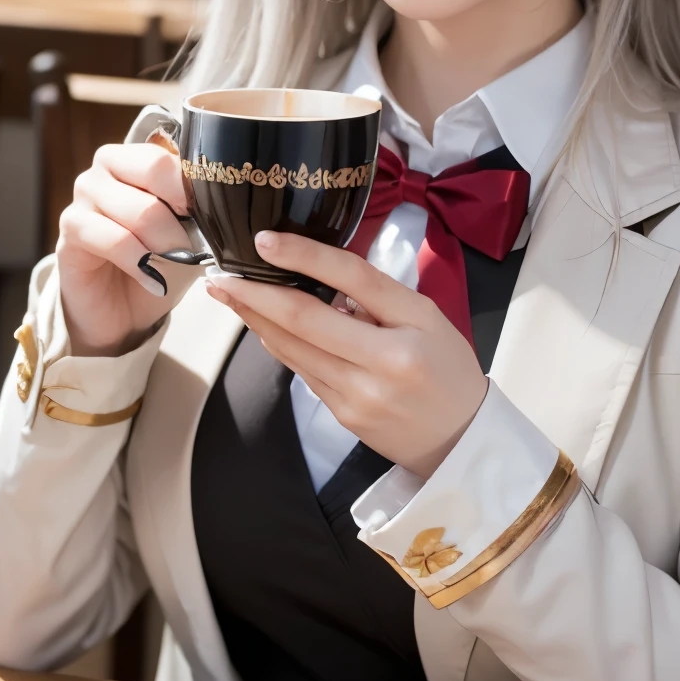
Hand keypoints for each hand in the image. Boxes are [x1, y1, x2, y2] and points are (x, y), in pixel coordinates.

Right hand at [56, 143, 192, 354]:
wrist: (118, 308)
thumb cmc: (156, 263)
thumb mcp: (188, 235)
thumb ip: (201, 213)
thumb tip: (228, 205)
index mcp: (136, 158)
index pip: (169, 153)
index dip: (194, 182)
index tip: (213, 212)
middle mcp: (105, 167)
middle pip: (154, 171)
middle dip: (184, 214)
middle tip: (196, 245)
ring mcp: (84, 194)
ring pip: (138, 209)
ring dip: (166, 242)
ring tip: (178, 263)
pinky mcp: (71, 228)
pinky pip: (113, 239)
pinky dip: (141, 263)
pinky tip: (155, 281)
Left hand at [204, 231, 487, 477]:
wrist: (460, 440)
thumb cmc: (447, 368)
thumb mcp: (429, 317)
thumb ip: (378, 296)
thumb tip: (321, 278)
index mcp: (408, 332)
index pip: (350, 279)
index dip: (304, 256)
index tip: (265, 240)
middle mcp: (380, 365)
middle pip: (303, 320)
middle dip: (254, 295)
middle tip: (219, 275)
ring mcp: (356, 396)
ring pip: (292, 349)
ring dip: (255, 319)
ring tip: (229, 294)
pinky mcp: (340, 415)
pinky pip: (302, 371)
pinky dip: (279, 344)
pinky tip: (263, 325)